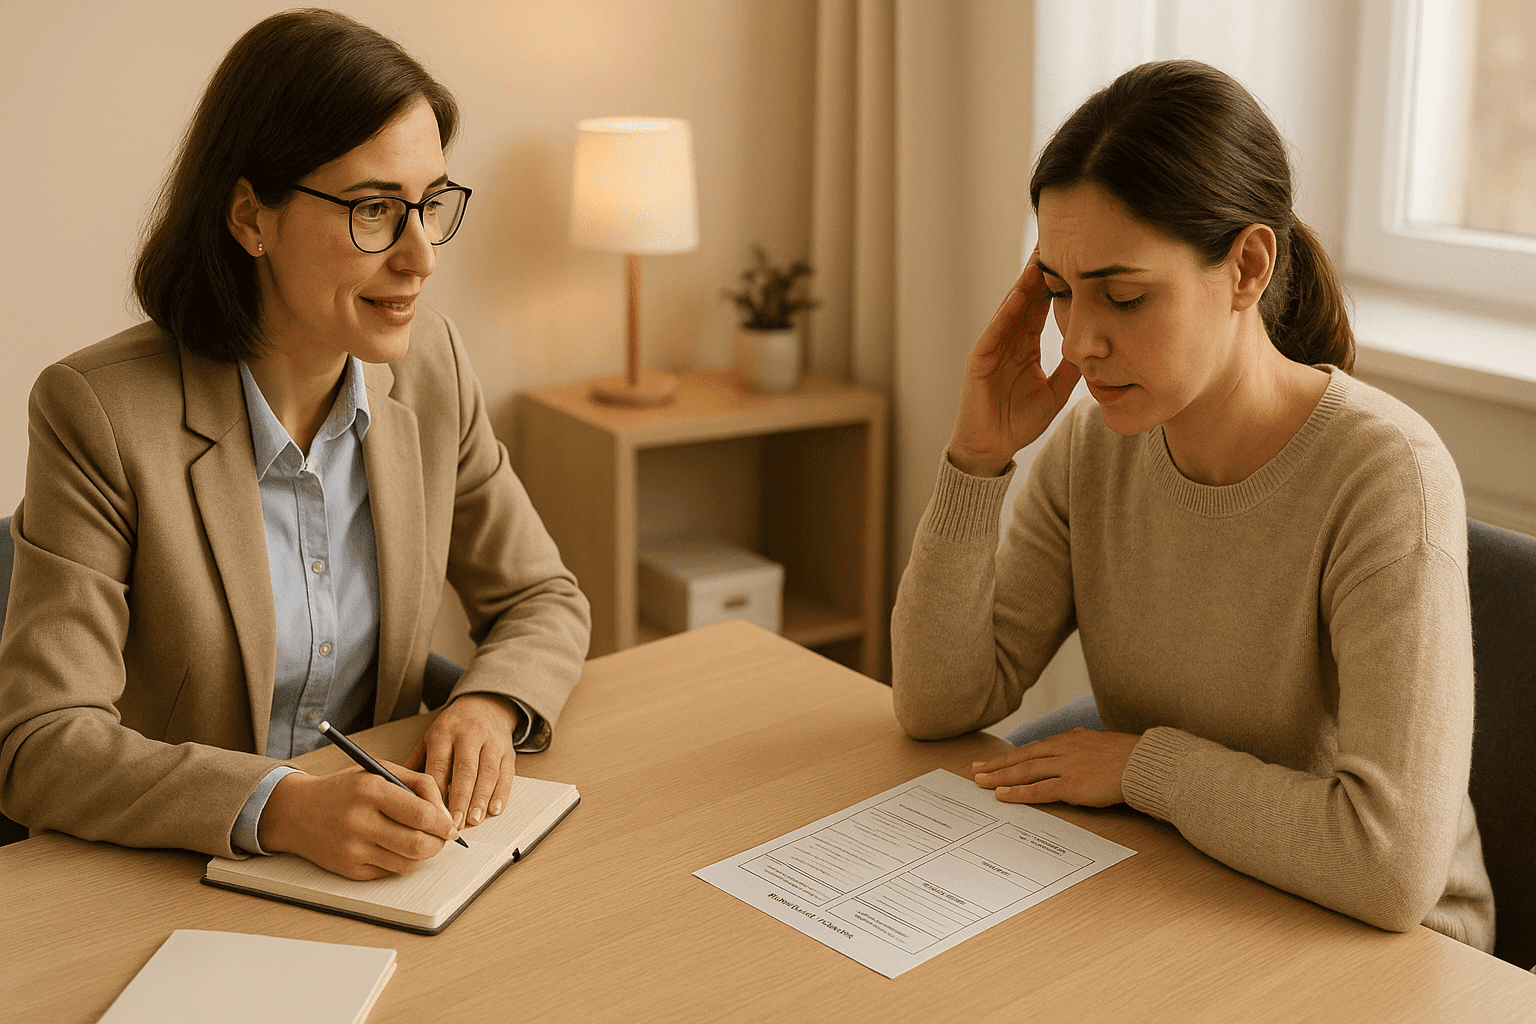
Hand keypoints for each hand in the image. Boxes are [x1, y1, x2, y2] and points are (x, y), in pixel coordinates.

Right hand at [259, 763, 457, 878]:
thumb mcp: (381, 771)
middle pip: (418, 844)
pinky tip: (393, 846)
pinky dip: (401, 861)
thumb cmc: (346, 789)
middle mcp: (359, 821)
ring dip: (422, 854)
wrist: (297, 812)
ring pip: (408, 863)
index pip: (421, 814)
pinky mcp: (349, 870)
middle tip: (442, 837)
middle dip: (439, 843)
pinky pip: (391, 872)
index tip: (451, 826)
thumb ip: (419, 784)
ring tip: (419, 840)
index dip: (444, 824)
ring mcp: (352, 849)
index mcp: (370, 790)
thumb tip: (446, 813)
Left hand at [405, 693, 521, 830]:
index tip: (433, 814)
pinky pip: (506, 774)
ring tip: (474, 820)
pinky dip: (501, 793)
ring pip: (488, 773)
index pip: (440, 765)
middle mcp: (469, 735)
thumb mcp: (429, 737)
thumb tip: (398, 790)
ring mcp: (491, 742)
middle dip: (460, 799)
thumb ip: (415, 763)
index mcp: (444, 733)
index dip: (437, 792)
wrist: (485, 705)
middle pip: (465, 770)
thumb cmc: (453, 727)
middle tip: (455, 824)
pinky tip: (494, 809)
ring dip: (481, 799)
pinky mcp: (508, 750)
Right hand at [947, 251, 1081, 476]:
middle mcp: (1008, 340)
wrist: (991, 448)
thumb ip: (1071, 370)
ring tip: (1040, 254)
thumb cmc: (1017, 422)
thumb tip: (1095, 350)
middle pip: (1027, 297)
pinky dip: (1008, 310)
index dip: (1058, 281)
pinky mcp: (980, 359)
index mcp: (1025, 345)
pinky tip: (1020, 292)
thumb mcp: (1056, 392)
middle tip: (1058, 238)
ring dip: (1025, 281)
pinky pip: (996, 330)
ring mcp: (992, 347)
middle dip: (1041, 269)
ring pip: (1012, 307)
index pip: (1043, 306)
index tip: (1075, 256)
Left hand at [972, 728, 1141, 806]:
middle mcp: (1064, 748)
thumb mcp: (1102, 745)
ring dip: (1000, 777)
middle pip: (1022, 756)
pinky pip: (1039, 789)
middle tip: (975, 769)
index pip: (1033, 748)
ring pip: (1024, 771)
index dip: (1011, 755)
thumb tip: (1073, 759)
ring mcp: (1066, 766)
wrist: (1146, 764)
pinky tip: (1003, 796)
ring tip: (981, 782)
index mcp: (1071, 738)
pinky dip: (1018, 793)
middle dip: (997, 764)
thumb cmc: (1131, 758)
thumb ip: (1083, 750)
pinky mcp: (1072, 784)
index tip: (994, 760)